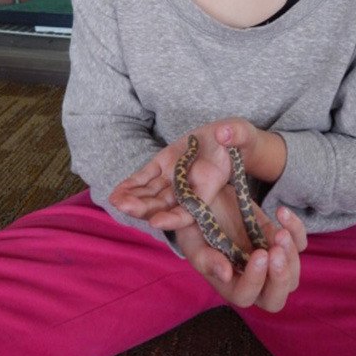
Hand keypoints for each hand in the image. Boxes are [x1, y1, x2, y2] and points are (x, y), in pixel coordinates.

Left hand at [109, 118, 286, 228]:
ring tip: (114, 201)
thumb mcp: (241, 135)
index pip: (191, 209)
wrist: (225, 137)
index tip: (156, 222)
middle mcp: (188, 188)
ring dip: (133, 199)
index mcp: (209, 186)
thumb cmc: (237, 138)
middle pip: (165, 205)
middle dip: (145, 208)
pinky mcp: (163, 166)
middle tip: (125, 208)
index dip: (174, 218)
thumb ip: (235, 136)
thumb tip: (224, 133)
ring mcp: (173, 178)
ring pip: (151, 194)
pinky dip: (132, 184)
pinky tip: (117, 191)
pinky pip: (145, 178)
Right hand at [176, 204, 306, 311]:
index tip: (258, 254)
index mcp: (227, 283)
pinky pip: (300, 244)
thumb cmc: (192, 222)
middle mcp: (251, 278)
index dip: (255, 280)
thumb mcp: (191, 237)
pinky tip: (280, 212)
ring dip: (291, 255)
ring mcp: (268, 261)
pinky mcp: (278, 240)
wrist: (205, 196)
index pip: (245, 296)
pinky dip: (296, 229)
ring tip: (280, 231)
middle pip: (275, 298)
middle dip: (280, 278)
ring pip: (292, 275)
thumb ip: (204, 257)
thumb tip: (225, 274)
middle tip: (276, 251)